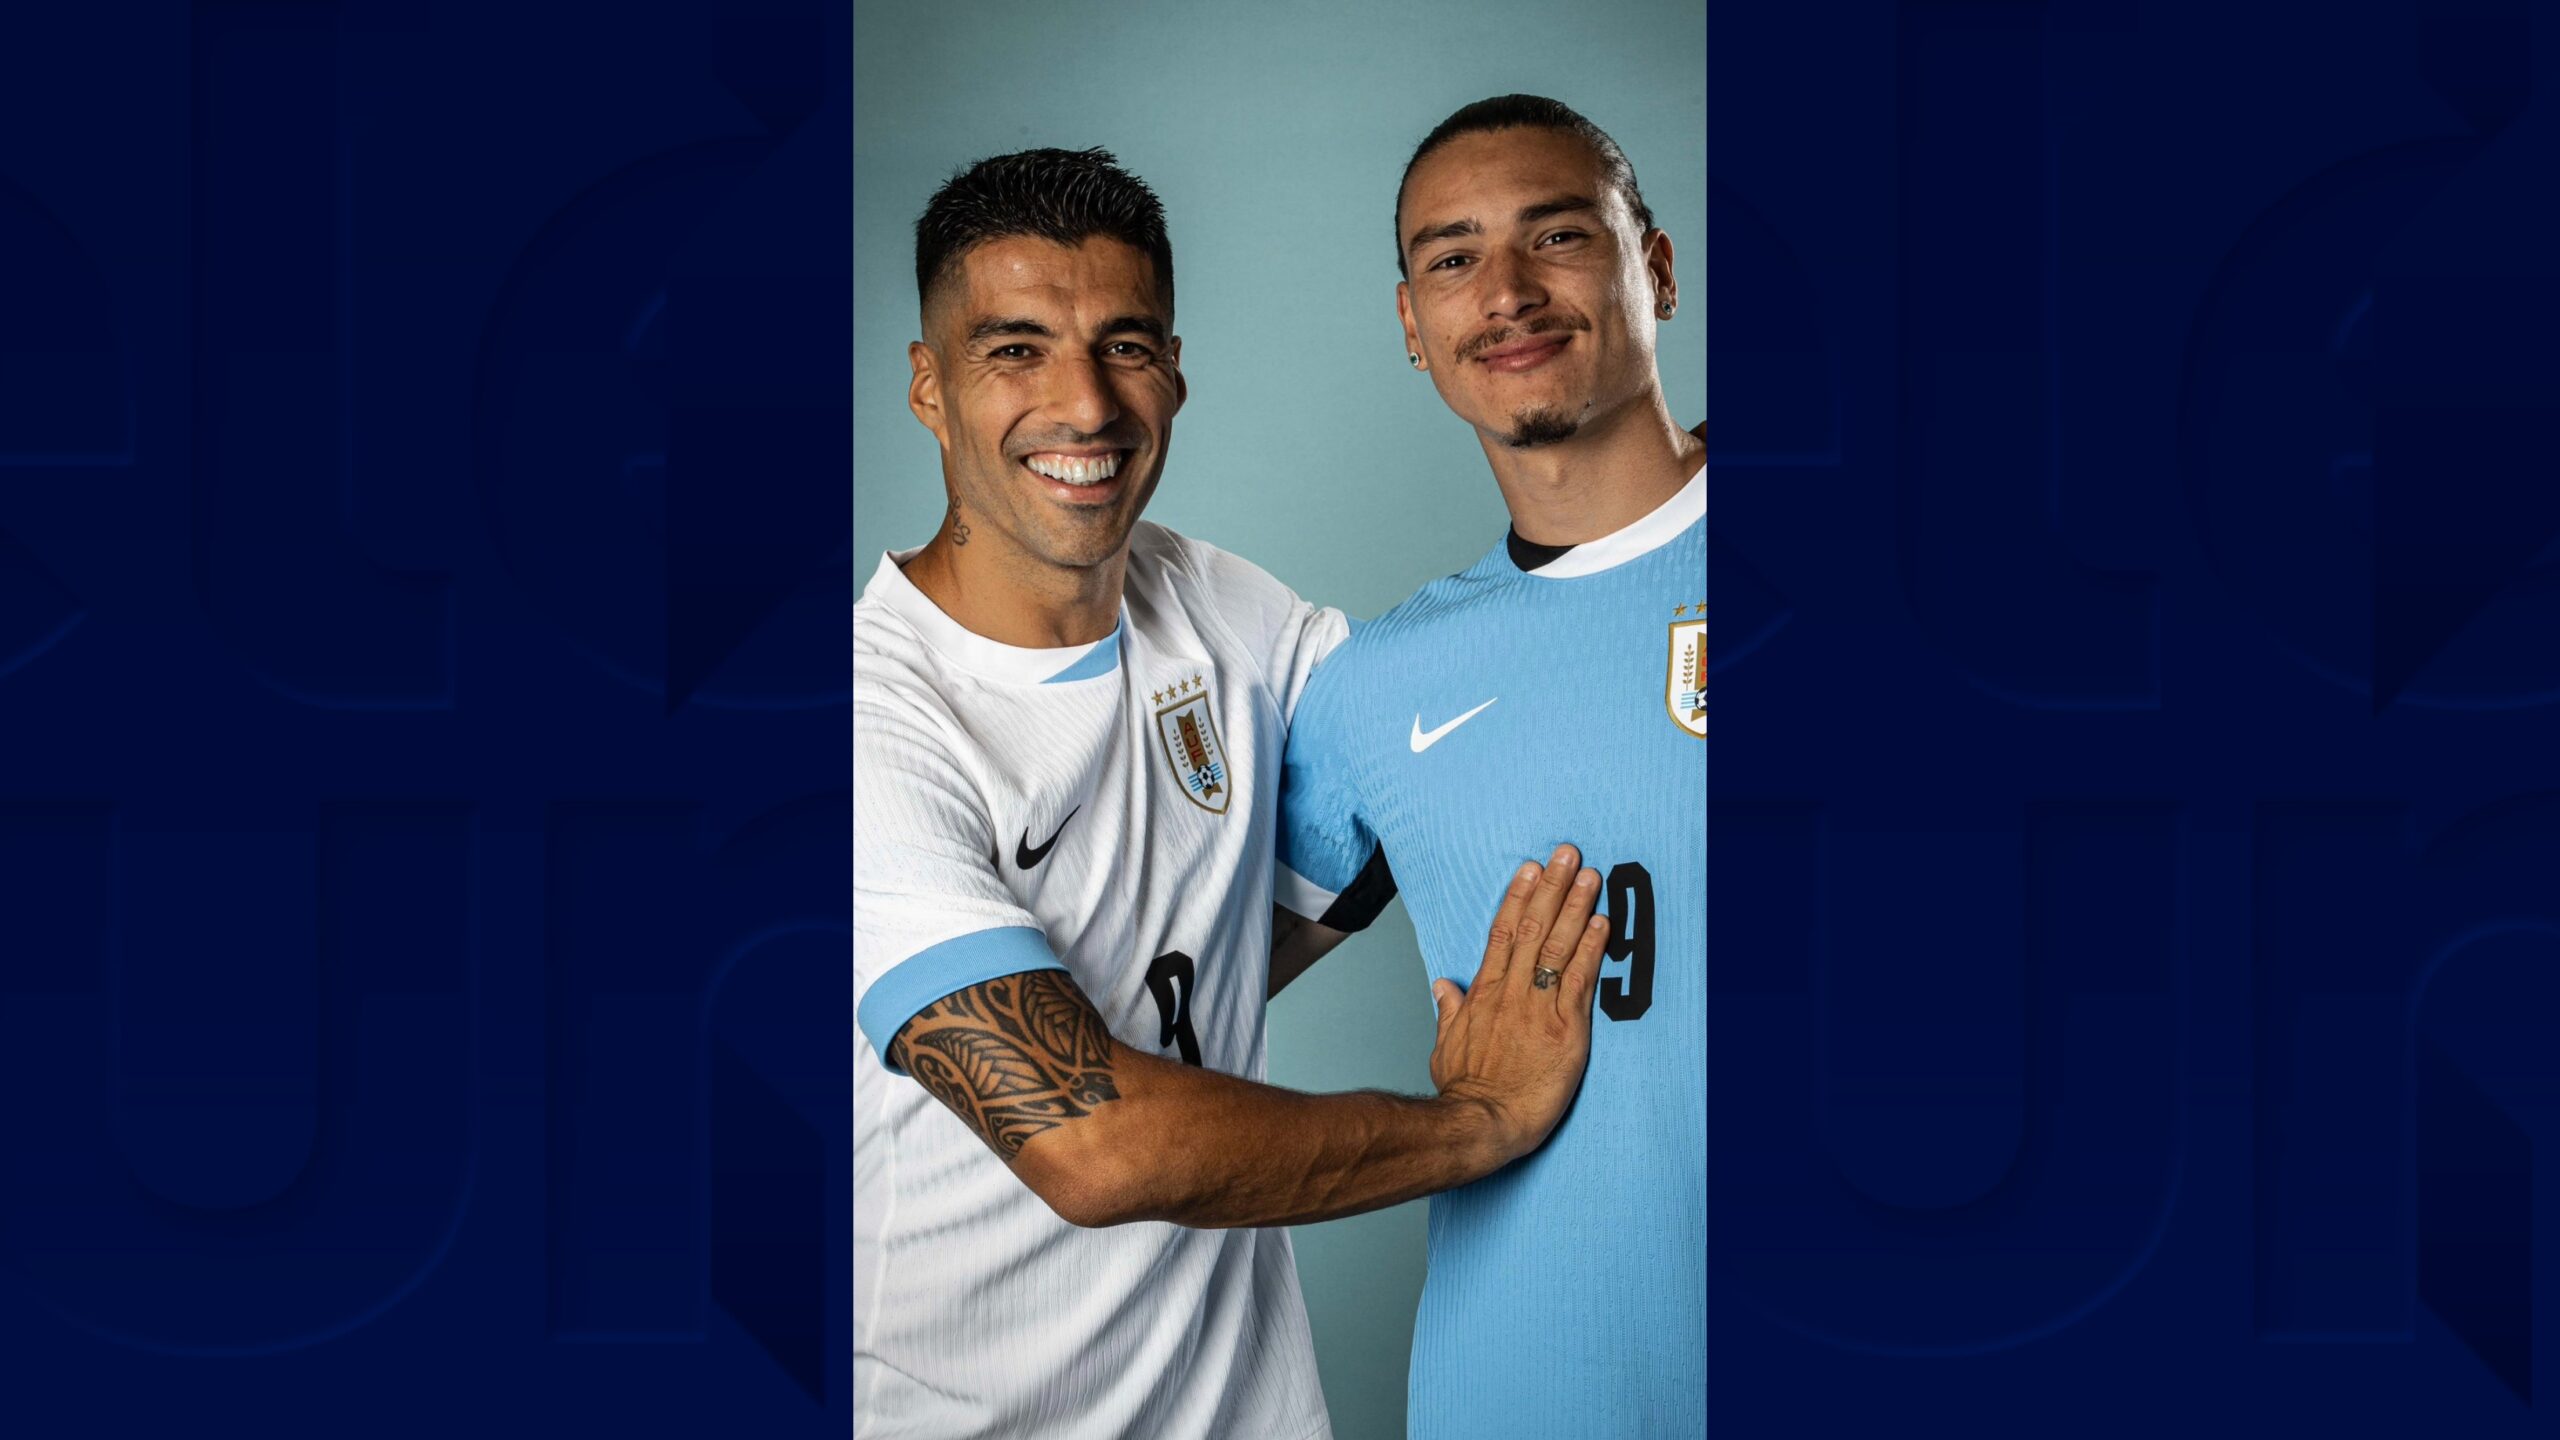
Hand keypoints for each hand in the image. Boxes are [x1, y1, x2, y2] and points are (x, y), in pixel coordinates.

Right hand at [1427, 844, 1608, 1164]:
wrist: (1481, 1122)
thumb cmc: (1465, 1091)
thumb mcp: (1446, 1045)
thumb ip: (1449, 1011)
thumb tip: (1443, 985)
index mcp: (1483, 994)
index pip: (1502, 933)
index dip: (1518, 897)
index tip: (1529, 870)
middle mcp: (1511, 992)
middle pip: (1534, 928)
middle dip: (1551, 887)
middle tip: (1566, 854)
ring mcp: (1538, 1008)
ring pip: (1558, 945)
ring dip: (1575, 906)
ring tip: (1588, 875)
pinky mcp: (1565, 1029)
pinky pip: (1580, 979)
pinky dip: (1592, 949)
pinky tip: (1602, 923)